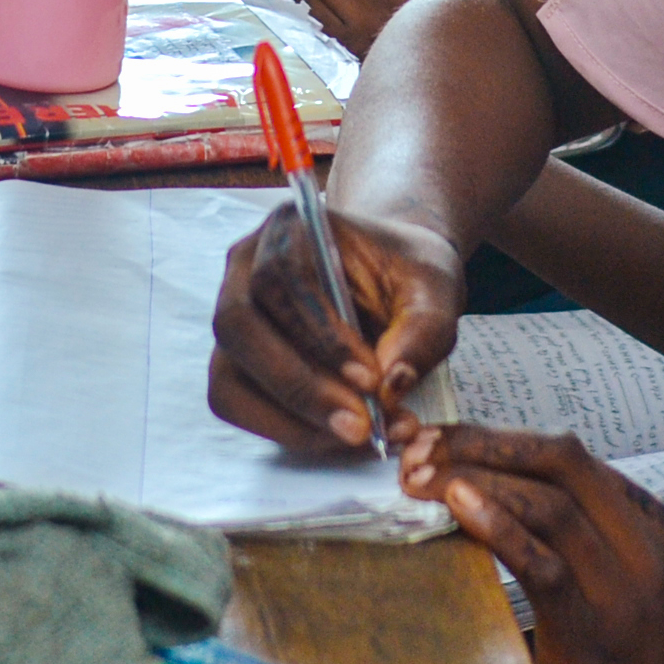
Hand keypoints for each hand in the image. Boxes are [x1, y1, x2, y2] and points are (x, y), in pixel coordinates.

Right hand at [207, 201, 462, 455]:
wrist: (391, 277)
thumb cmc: (406, 275)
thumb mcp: (435, 290)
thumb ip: (424, 330)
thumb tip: (392, 384)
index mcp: (292, 227)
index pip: (282, 276)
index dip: (320, 334)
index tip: (370, 379)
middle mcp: (246, 267)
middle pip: (240, 324)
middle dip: (299, 384)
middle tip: (358, 426)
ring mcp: (234, 315)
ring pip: (228, 372)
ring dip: (288, 415)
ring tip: (353, 435)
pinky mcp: (235, 360)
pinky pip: (233, 401)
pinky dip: (279, 428)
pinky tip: (332, 436)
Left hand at [396, 425, 663, 663]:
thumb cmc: (628, 650)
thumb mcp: (619, 574)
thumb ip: (577, 529)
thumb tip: (483, 482)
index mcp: (647, 523)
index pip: (567, 455)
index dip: (497, 437)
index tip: (440, 439)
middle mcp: (642, 548)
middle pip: (559, 464)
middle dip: (482, 446)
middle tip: (420, 452)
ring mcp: (622, 592)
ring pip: (550, 506)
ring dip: (476, 482)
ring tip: (422, 480)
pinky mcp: (593, 636)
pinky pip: (545, 568)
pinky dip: (499, 529)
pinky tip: (459, 507)